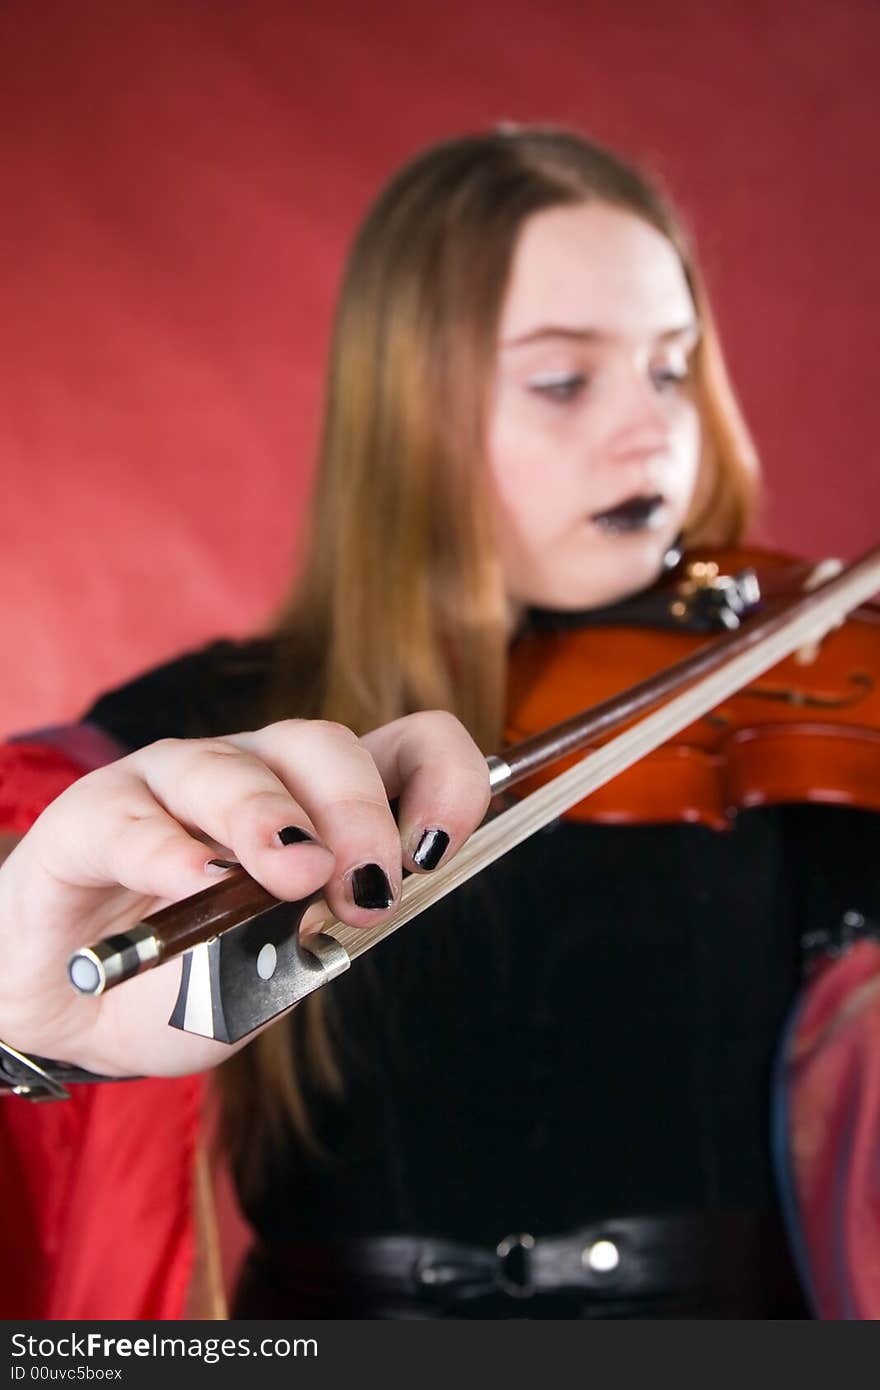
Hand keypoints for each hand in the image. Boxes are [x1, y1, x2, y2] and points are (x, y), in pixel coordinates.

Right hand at [0, 713, 489, 1078]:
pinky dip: (169, 850)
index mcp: (320, 806)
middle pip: (323, 744)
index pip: (407, 749)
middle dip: (359, 814)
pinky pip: (135, 816)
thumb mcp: (271, 980)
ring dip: (273, 820)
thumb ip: (310, 948)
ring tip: (294, 880)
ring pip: (234, 767)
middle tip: (366, 893)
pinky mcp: (95, 813)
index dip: (442, 781)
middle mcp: (255, 776)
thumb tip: (346, 913)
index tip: (437, 852)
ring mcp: (172, 783)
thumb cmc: (186, 982)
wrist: (74, 1009)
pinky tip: (193, 884)